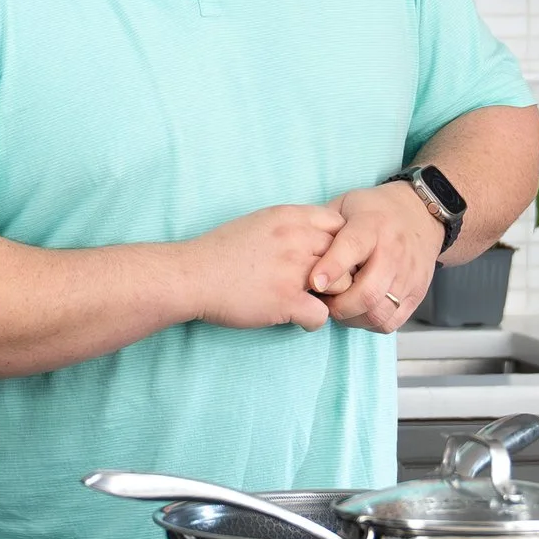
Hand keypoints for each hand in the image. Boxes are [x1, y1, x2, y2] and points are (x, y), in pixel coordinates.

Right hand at [178, 204, 344, 330]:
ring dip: (331, 297)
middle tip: (324, 285)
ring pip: (342, 285)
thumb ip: (290, 226)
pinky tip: (298, 319)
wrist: (191, 275)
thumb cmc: (220, 251)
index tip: (327, 258)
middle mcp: (296, 239)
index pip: (340, 224)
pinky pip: (322, 316)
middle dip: (340, 272)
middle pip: (347, 255)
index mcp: (289, 216)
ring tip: (313, 302)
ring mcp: (293, 271)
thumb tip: (314, 236)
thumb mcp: (259, 222)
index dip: (339, 244)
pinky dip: (312, 322)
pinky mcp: (286, 301)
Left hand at [310, 181, 444, 332]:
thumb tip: (297, 249)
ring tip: (340, 308)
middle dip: (339, 306)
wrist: (419, 213)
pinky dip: (371, 323)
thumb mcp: (345, 205)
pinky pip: (392, 321)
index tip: (314, 283)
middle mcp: (393, 251)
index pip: (353, 248)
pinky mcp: (418, 291)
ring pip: (379, 311)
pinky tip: (360, 312)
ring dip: (353, 318)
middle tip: (324, 303)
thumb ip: (323, 226)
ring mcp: (408, 274)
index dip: (332, 268)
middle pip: (368, 292)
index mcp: (371, 225)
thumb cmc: (373, 210)